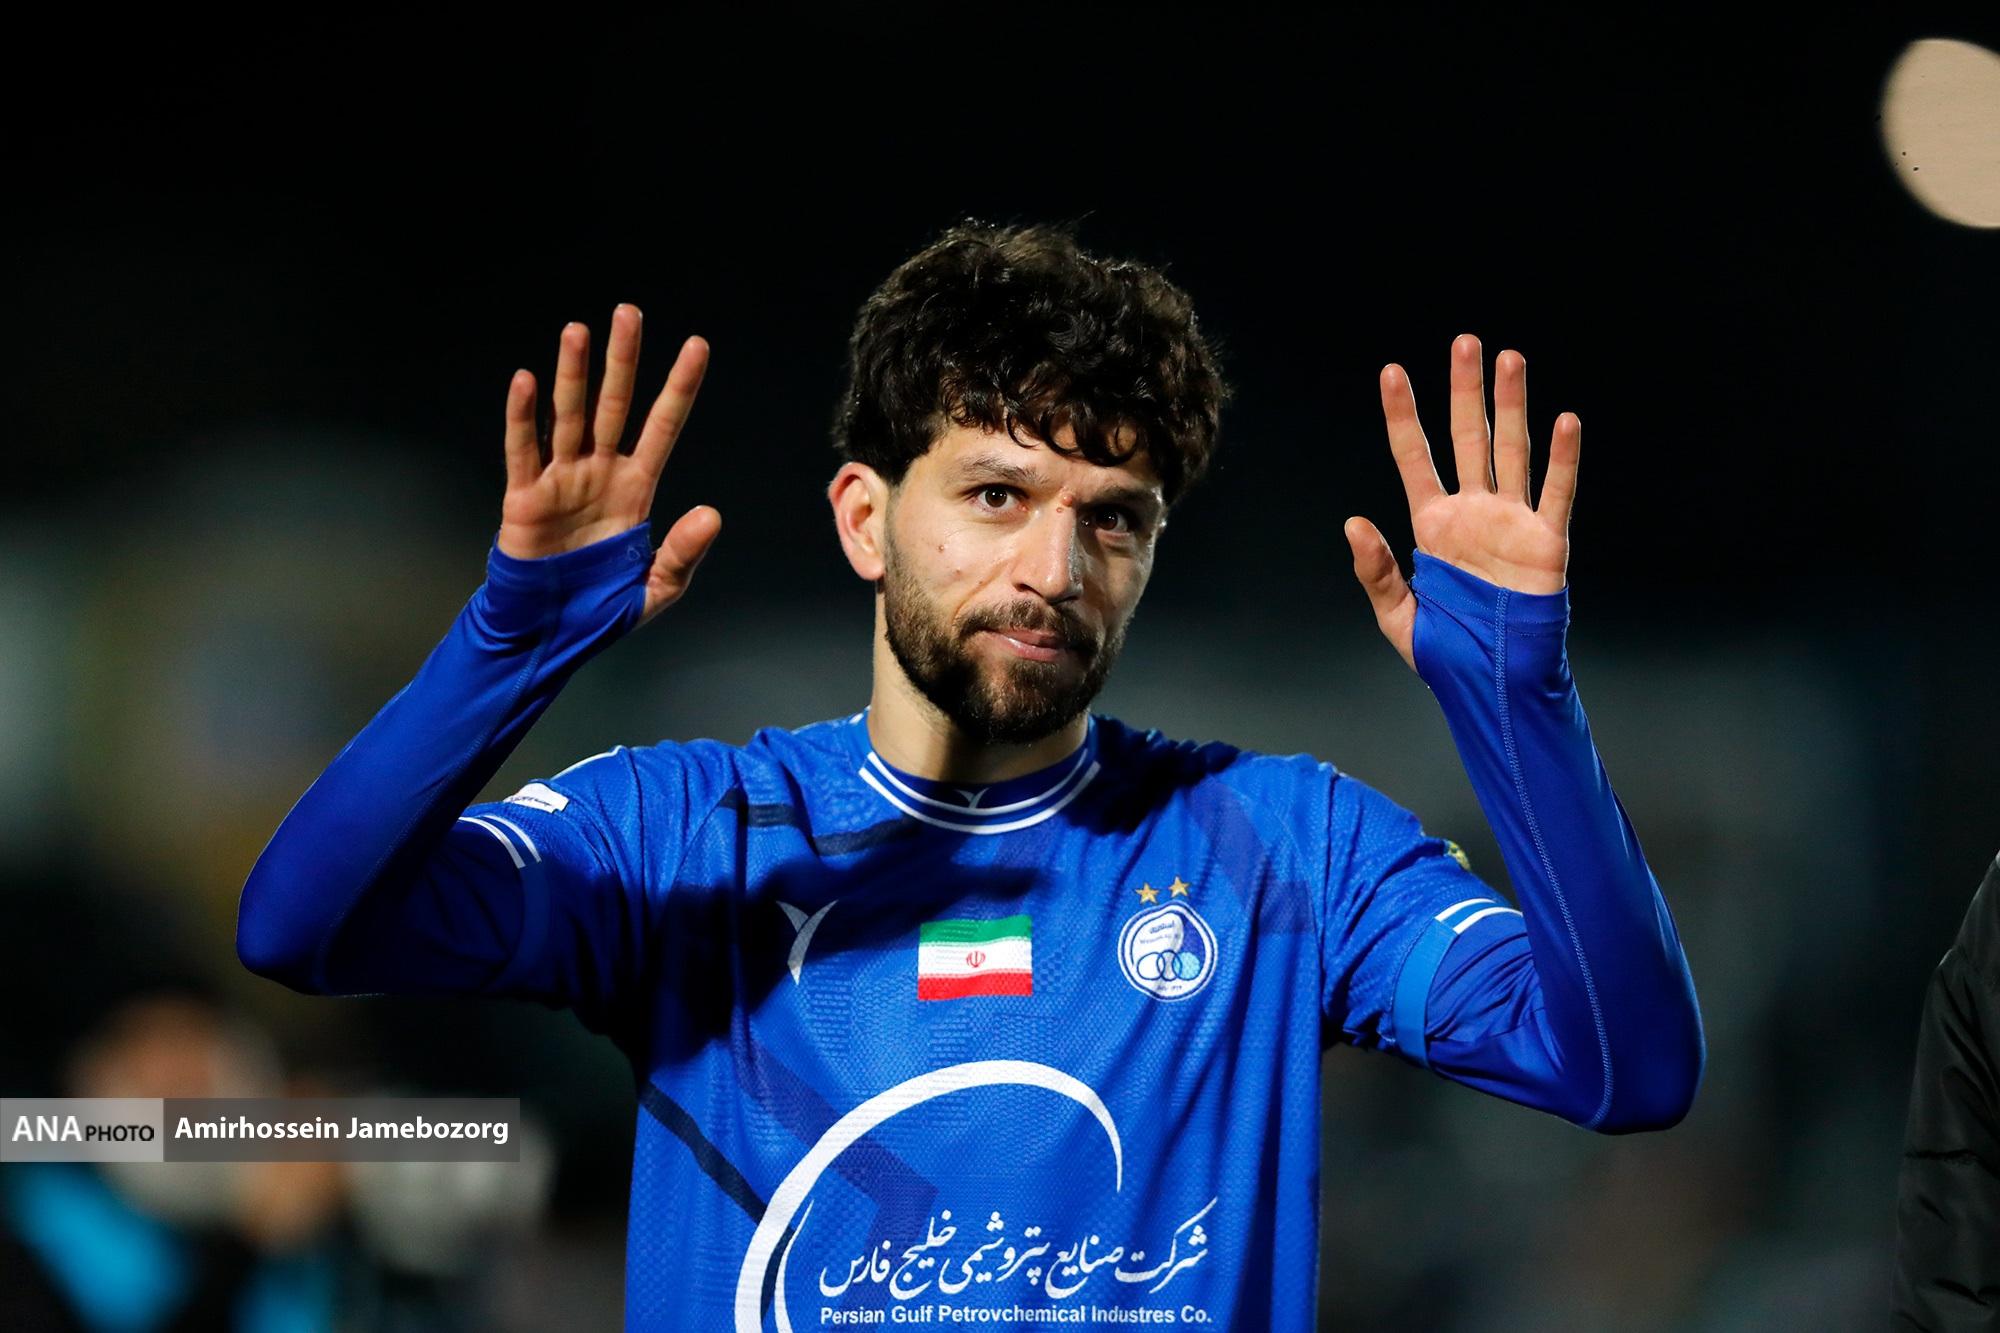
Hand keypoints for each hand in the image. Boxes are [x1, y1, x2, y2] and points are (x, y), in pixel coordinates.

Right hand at [498, 304, 721, 628]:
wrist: (549, 634)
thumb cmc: (601, 609)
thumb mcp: (655, 589)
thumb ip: (683, 553)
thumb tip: (712, 514)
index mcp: (635, 489)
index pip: (663, 427)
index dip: (679, 387)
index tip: (697, 345)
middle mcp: (599, 473)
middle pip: (614, 406)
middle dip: (622, 361)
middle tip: (629, 313)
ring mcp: (561, 480)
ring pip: (569, 416)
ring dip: (573, 374)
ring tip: (578, 331)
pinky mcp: (525, 498)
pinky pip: (523, 450)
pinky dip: (523, 417)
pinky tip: (527, 381)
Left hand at [1344, 333, 1579, 670]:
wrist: (1494, 685)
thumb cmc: (1448, 654)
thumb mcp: (1398, 616)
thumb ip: (1376, 571)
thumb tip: (1352, 522)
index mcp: (1432, 525)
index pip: (1414, 457)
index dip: (1403, 416)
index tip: (1391, 373)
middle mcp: (1473, 511)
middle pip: (1467, 437)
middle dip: (1464, 391)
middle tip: (1464, 342)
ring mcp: (1511, 521)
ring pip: (1511, 450)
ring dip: (1512, 405)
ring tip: (1510, 359)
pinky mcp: (1546, 541)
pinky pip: (1555, 493)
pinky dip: (1562, 459)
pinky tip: (1565, 422)